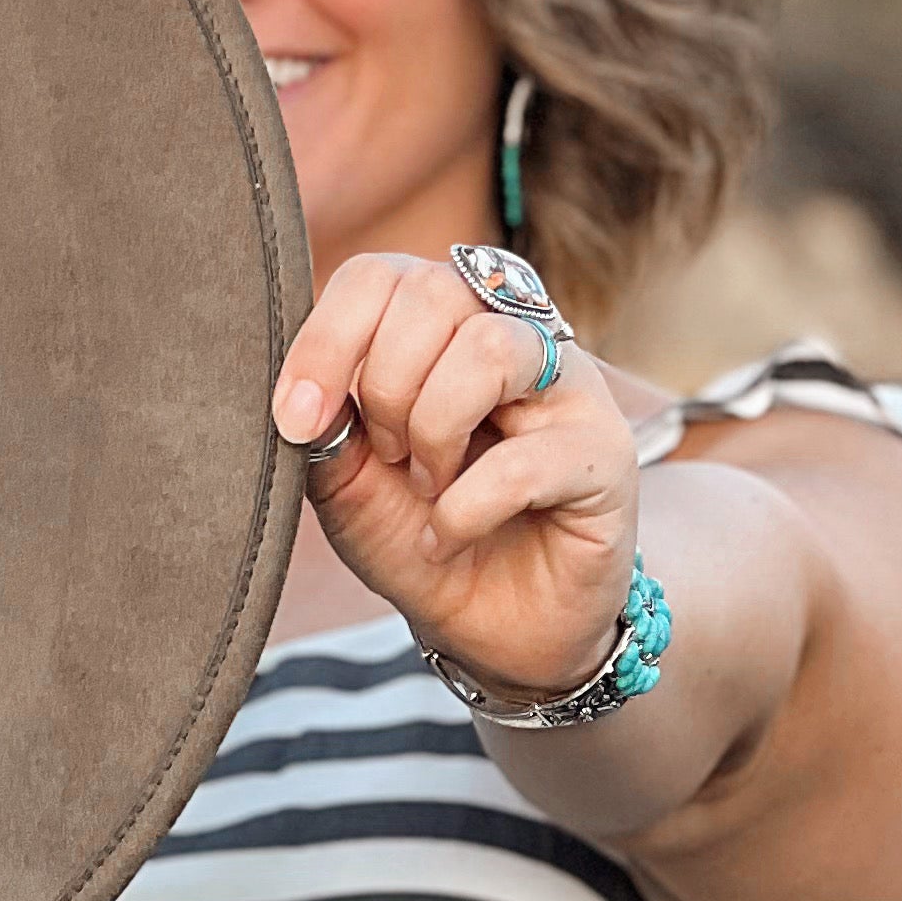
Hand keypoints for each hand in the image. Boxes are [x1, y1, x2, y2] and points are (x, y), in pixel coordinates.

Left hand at [275, 253, 639, 698]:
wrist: (490, 626)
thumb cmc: (419, 534)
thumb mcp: (345, 481)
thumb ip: (324, 423)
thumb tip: (307, 393)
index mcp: (440, 323)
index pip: (378, 274)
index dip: (326, 339)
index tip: (297, 417)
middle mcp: (510, 332)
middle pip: (434, 291)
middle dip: (385, 385)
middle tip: (387, 455)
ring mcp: (568, 385)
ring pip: (488, 347)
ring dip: (432, 430)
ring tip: (426, 486)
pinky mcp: (604, 452)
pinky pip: (523, 458)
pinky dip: (464, 508)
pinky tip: (448, 536)